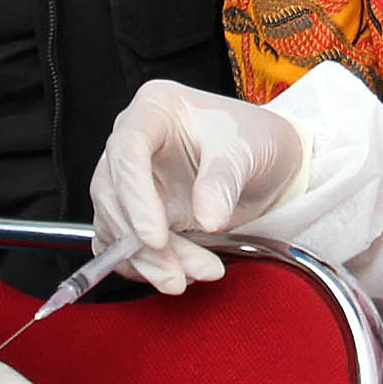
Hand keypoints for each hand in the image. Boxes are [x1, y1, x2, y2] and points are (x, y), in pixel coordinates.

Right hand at [88, 80, 306, 292]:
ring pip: (116, 226)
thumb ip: (223, 181)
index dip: (135, 197)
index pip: (126, 151)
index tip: (155, 238)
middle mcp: (133, 143)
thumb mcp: (246, 150)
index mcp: (154, 110)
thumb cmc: (254, 138)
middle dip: (144, 243)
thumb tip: (207, 219)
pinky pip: (121, 246)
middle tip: (180, 272)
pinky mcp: (136, 213)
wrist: (268, 162)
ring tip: (197, 273)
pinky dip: (146, 267)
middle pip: (113, 195)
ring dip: (150, 261)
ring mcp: (132, 180)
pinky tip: (180, 273)